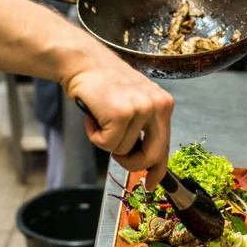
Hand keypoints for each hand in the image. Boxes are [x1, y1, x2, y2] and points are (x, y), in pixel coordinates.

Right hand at [64, 44, 173, 189]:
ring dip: (105, 141)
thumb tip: (144, 161)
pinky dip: (94, 135)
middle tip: (115, 153)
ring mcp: (141, 109)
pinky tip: (92, 116)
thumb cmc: (102, 84)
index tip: (151, 184)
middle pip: (151, 156)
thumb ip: (142, 129)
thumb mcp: (132, 104)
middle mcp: (158, 106)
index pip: (165, 146)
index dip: (158, 170)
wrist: (81, 61)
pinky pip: (107, 144)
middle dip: (131, 163)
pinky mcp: (122, 113)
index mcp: (163, 105)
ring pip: (123, 151)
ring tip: (99, 118)